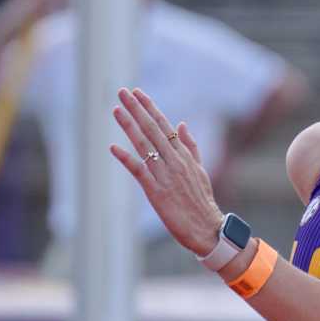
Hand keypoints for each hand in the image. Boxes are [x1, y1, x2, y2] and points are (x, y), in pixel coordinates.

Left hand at [108, 87, 224, 254]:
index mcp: (184, 155)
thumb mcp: (200, 170)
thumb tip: (182, 124)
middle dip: (136, 109)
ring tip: (116, 109)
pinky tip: (113, 147)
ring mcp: (165, 175)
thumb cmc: (202, 201)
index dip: (149, 108)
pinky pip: (139, 171)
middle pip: (152, 129)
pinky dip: (126, 158)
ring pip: (144, 145)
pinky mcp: (156, 191)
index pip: (164, 125)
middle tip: (122, 91)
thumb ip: (190, 146)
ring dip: (129, 126)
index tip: (137, 92)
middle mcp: (174, 161)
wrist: (206, 228)